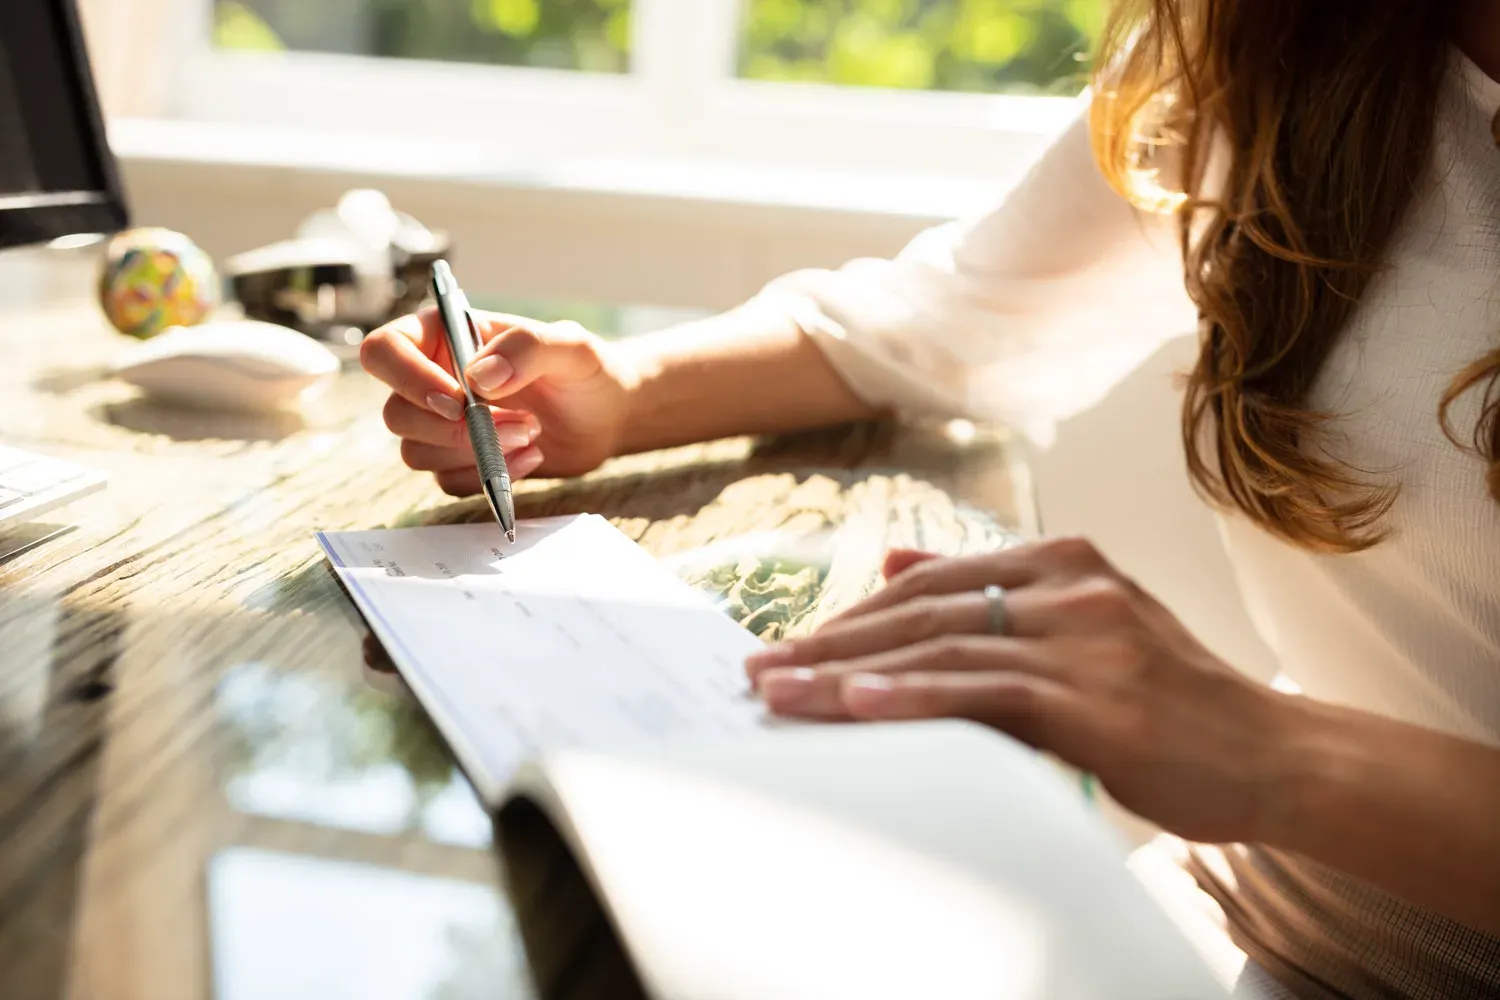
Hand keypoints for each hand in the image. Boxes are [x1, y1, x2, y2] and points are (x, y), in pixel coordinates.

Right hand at [360, 309, 632, 494]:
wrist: (608, 415)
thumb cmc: (586, 370)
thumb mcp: (570, 346)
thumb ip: (526, 348)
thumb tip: (478, 377)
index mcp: (443, 335)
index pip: (384, 350)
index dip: (408, 379)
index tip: (458, 401)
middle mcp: (433, 379)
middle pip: (396, 413)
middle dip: (453, 430)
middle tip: (517, 422)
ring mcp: (443, 424)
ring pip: (416, 453)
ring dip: (474, 453)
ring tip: (531, 433)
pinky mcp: (461, 461)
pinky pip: (448, 481)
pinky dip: (487, 477)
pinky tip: (530, 457)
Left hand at [744, 538, 1292, 844]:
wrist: (1275, 754)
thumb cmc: (1171, 701)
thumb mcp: (1083, 626)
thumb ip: (992, 592)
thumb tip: (890, 562)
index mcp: (1064, 560)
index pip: (930, 580)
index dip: (852, 612)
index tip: (791, 644)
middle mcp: (1070, 586)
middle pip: (921, 609)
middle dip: (832, 641)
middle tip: (760, 670)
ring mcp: (1085, 637)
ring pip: (941, 646)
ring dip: (848, 671)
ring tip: (780, 693)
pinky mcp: (1096, 698)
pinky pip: (986, 691)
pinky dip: (915, 694)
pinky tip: (858, 703)